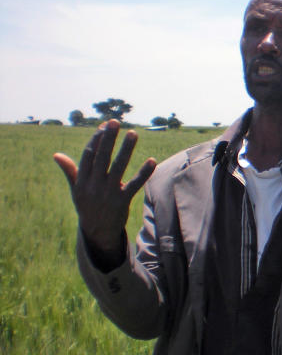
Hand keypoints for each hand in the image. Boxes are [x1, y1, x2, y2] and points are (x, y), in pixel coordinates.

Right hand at [53, 119, 156, 263]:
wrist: (97, 232)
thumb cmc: (87, 206)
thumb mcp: (76, 190)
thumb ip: (70, 171)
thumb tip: (57, 155)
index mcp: (82, 180)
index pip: (89, 155)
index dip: (97, 139)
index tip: (105, 125)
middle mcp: (93, 184)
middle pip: (102, 157)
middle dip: (109, 138)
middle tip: (116, 122)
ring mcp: (108, 192)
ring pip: (118, 167)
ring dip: (126, 149)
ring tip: (133, 133)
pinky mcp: (122, 201)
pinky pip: (134, 184)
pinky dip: (143, 173)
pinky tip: (152, 160)